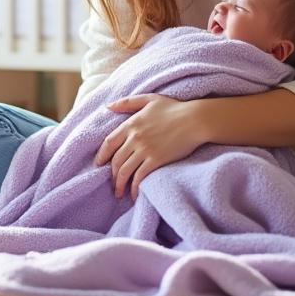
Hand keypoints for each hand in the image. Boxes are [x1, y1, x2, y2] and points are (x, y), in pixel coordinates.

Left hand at [93, 94, 208, 199]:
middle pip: (115, 160)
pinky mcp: (156, 160)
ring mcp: (144, 149)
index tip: (99, 165)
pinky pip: (139, 177)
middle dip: (112, 175)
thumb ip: (128, 102)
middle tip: (113, 184)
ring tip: (119, 193)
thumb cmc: (174, 108)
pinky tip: (134, 195)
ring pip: (124, 171)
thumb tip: (108, 106)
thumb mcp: (149, 100)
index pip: (108, 143)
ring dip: (119, 185)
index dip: (101, 156)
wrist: (195, 119)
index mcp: (130, 124)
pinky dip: (134, 188)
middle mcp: (134, 138)